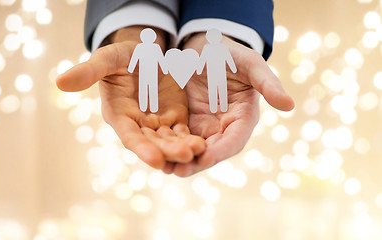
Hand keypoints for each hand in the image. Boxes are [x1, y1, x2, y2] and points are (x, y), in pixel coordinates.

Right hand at [56, 27, 205, 171]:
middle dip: (168, 151)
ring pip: (169, 141)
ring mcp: (157, 123)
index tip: (155, 160)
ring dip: (182, 148)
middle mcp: (138, 125)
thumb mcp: (108, 59)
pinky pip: (183, 132)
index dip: (141, 148)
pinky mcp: (174, 118)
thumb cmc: (123, 56)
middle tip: (185, 156)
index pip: (130, 136)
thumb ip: (88, 71)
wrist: (145, 54)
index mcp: (119, 115)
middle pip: (153, 143)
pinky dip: (191, 139)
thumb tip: (59, 82)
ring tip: (198, 151)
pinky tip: (203, 144)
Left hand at [168, 33, 294, 176]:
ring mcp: (204, 126)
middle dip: (196, 162)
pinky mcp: (187, 122)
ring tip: (164, 168)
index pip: (235, 139)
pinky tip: (155, 152)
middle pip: (212, 150)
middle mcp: (224, 127)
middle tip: (179, 170)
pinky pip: (178, 138)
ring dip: (180, 159)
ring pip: (193, 149)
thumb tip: (289, 105)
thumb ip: (267, 83)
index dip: (222, 150)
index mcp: (242, 117)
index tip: (207, 158)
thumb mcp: (250, 63)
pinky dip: (169, 146)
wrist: (204, 48)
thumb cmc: (230, 53)